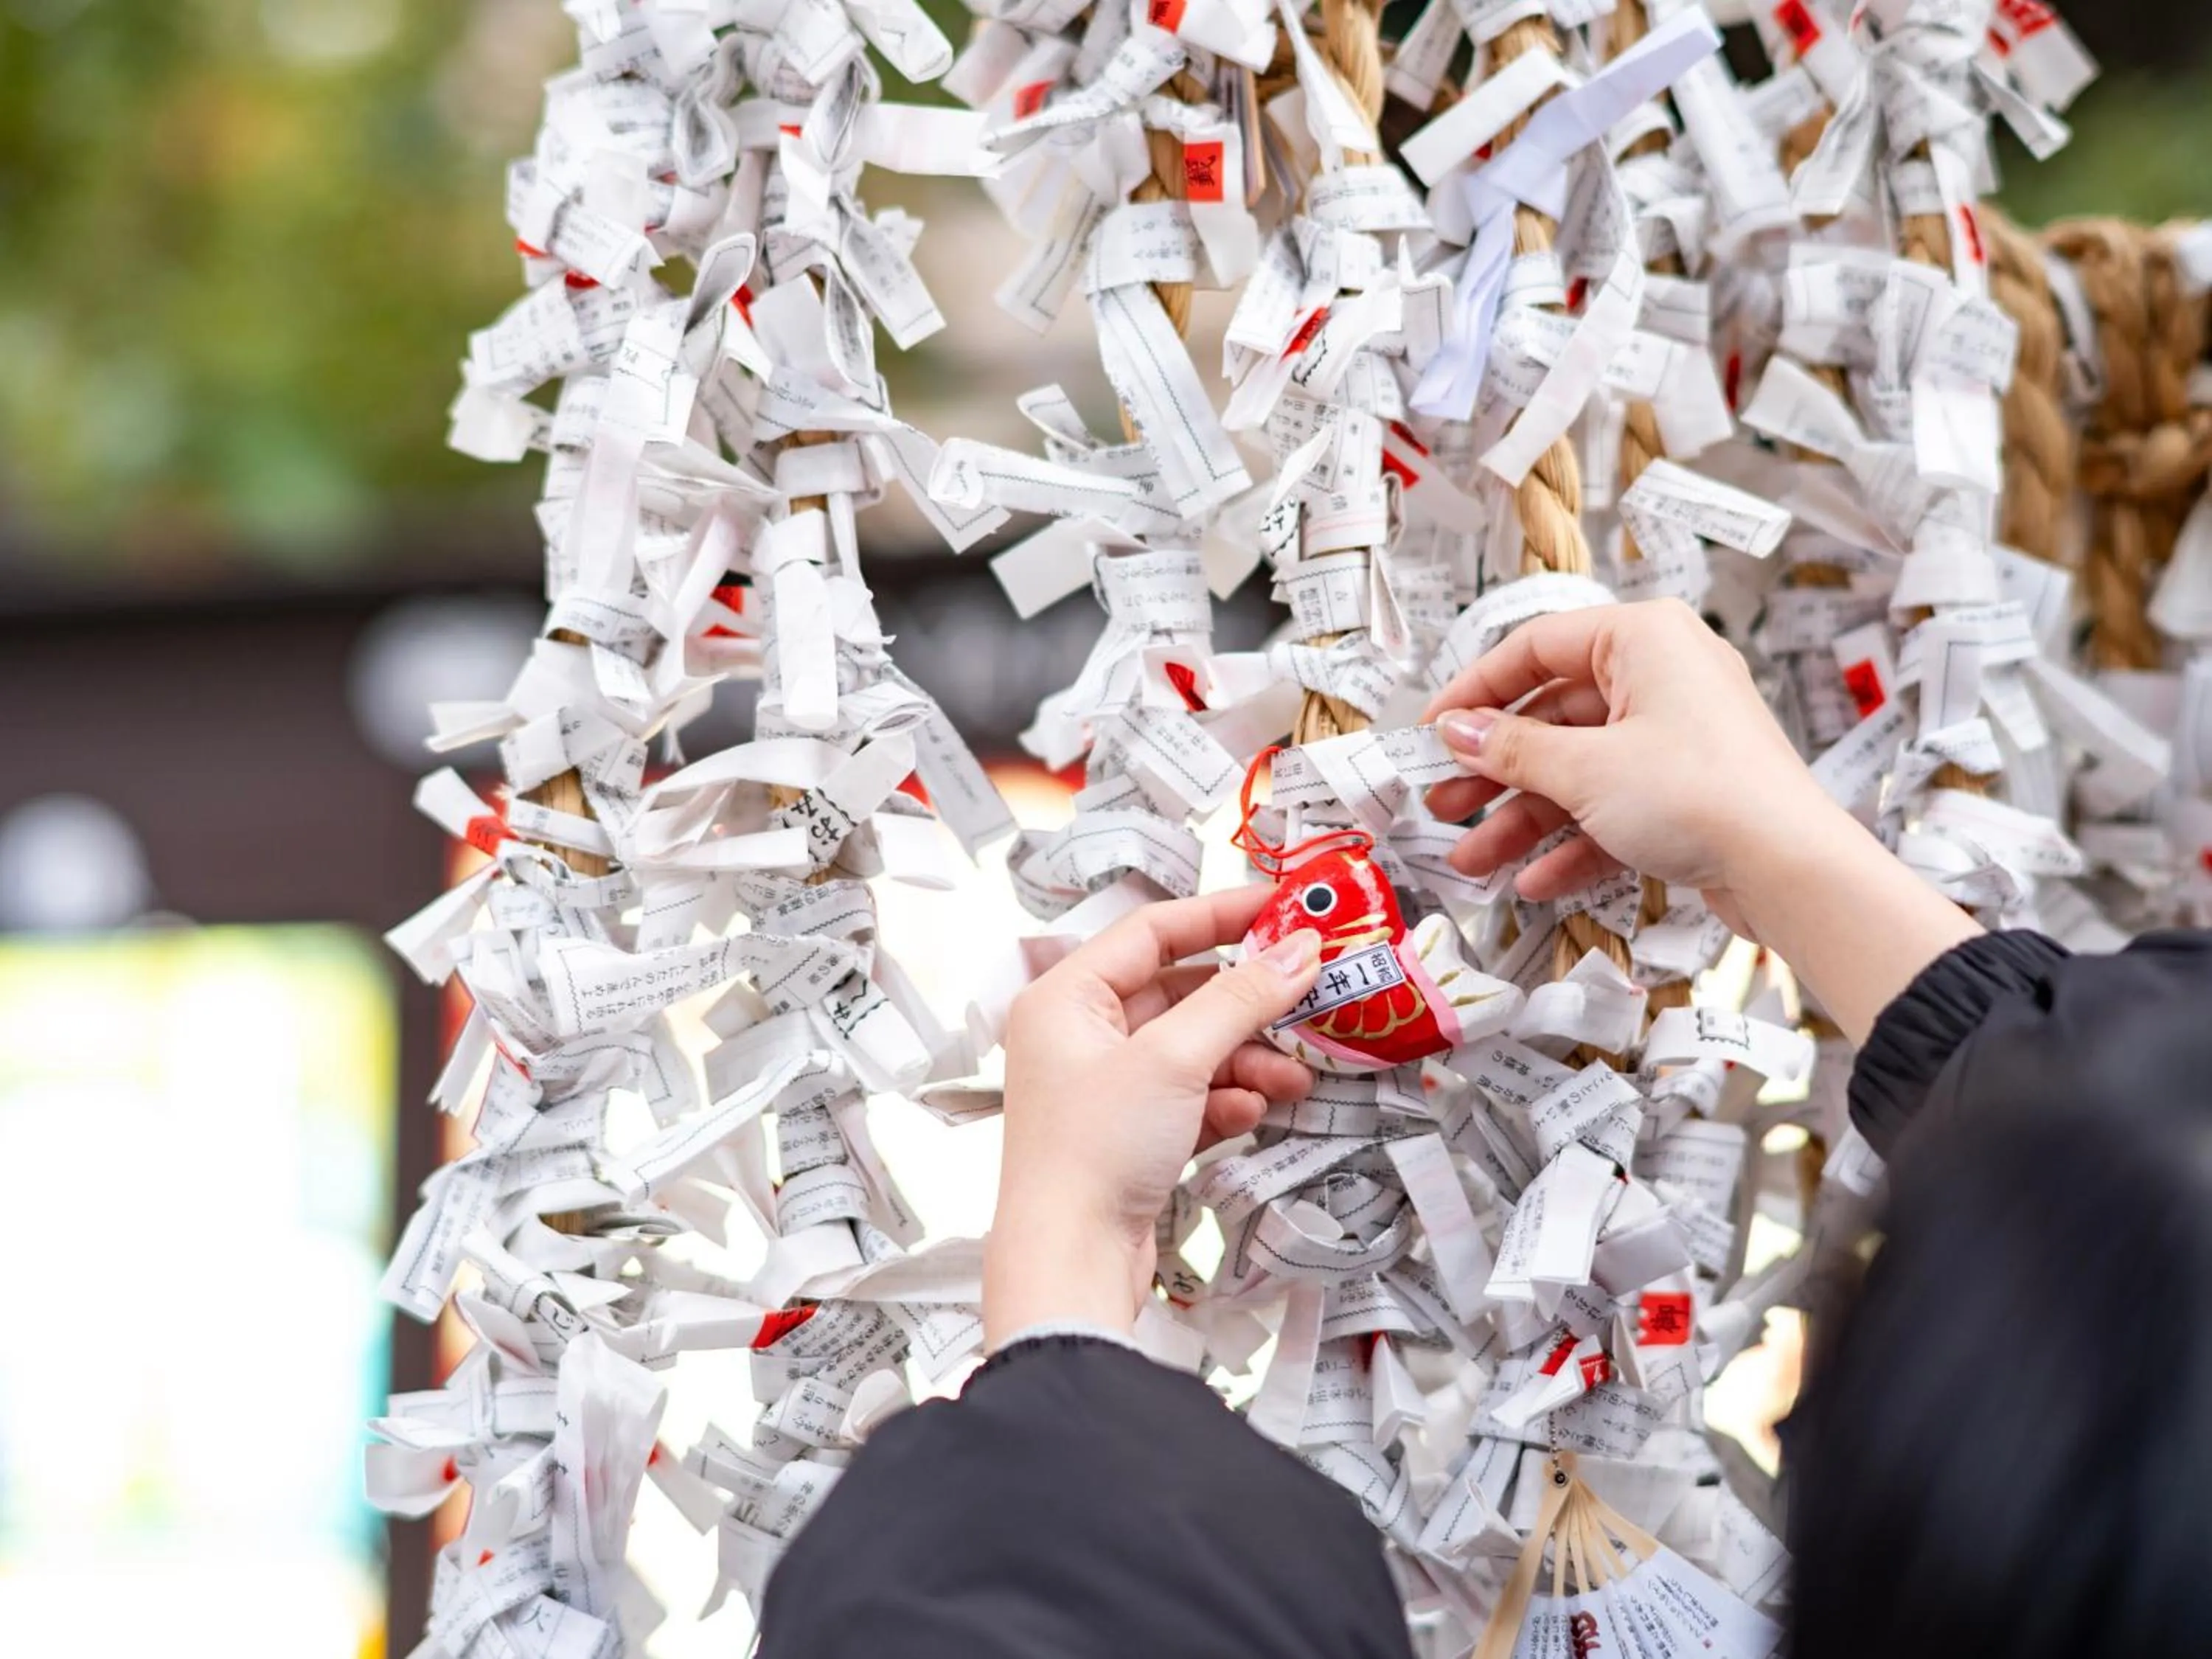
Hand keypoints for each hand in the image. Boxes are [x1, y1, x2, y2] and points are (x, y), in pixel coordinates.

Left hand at [983, 888, 1321, 1347]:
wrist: (1070, 1264)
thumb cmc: (1094, 1152)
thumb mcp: (1175, 1059)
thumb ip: (1241, 999)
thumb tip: (1299, 951)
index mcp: (1065, 997)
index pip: (1151, 930)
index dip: (1220, 914)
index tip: (1281, 907)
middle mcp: (1077, 1036)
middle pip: (1179, 993)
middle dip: (1246, 1005)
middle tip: (1308, 999)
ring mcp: (1103, 1089)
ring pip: (1193, 1050)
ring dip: (1247, 1060)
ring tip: (1293, 1076)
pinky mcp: (1128, 1137)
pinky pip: (1190, 1098)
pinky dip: (1226, 1101)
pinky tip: (1252, 1112)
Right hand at [1422, 599, 1832, 928]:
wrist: (1790, 868)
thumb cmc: (1704, 794)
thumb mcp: (1584, 768)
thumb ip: (1510, 749)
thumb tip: (1456, 732)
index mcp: (1643, 638)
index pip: (1534, 647)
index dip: (1474, 691)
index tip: (1431, 731)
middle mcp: (1663, 676)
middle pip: (1552, 716)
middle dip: (1494, 770)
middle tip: (1445, 802)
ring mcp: (1677, 735)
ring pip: (1578, 769)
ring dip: (1523, 817)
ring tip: (1474, 857)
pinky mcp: (1688, 789)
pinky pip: (1613, 806)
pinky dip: (1573, 841)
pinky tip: (1534, 880)